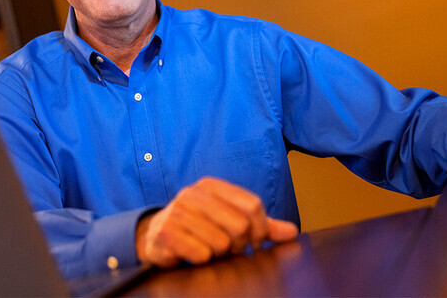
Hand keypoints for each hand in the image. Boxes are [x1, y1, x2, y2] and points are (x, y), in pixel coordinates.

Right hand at [135, 177, 298, 267]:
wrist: (155, 238)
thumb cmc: (197, 228)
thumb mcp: (229, 221)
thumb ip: (260, 225)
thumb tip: (291, 232)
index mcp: (211, 186)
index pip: (252, 205)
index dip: (260, 229)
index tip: (254, 241)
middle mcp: (192, 194)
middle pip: (240, 225)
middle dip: (239, 245)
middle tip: (228, 248)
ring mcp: (177, 212)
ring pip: (221, 243)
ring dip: (218, 254)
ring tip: (207, 249)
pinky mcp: (166, 232)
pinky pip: (201, 254)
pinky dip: (202, 260)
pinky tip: (192, 253)